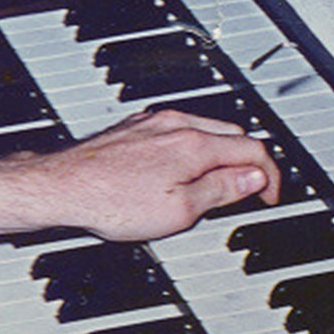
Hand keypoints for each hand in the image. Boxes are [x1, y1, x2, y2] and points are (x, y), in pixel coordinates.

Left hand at [12, 108, 281, 242]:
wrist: (62, 187)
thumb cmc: (112, 200)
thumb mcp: (181, 210)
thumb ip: (221, 190)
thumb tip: (253, 178)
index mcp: (195, 144)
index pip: (253, 150)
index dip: (270, 177)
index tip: (270, 197)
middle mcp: (176, 125)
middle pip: (233, 134)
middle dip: (248, 162)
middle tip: (251, 190)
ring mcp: (153, 124)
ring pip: (205, 129)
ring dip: (221, 153)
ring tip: (219, 182)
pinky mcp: (134, 129)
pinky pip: (178, 131)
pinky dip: (193, 148)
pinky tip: (182, 170)